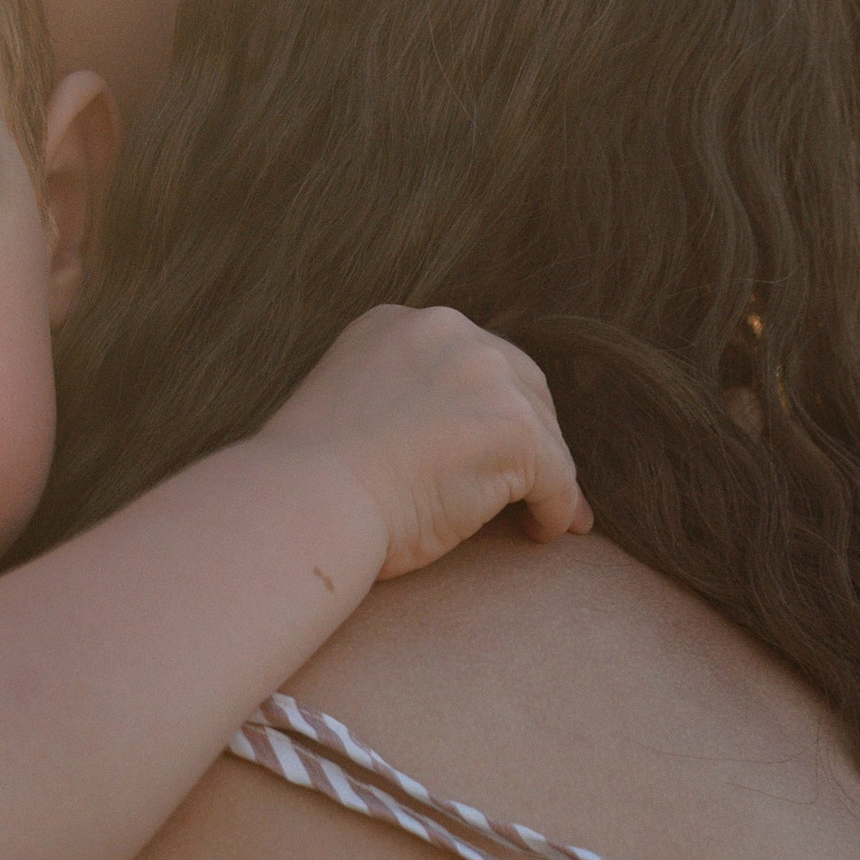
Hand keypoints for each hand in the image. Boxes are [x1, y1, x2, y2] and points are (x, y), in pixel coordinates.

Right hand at [257, 305, 588, 579]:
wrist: (302, 504)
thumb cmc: (307, 486)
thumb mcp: (346, 413)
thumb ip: (393, 405)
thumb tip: (436, 446)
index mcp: (395, 326)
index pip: (465, 360)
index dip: (484, 405)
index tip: (488, 443)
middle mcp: (445, 333)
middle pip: (517, 382)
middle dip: (528, 433)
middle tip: (534, 479)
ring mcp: (483, 376)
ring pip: (541, 429)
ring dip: (547, 474)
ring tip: (544, 515)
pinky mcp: (513, 428)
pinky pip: (556, 474)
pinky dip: (557, 507)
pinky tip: (544, 532)